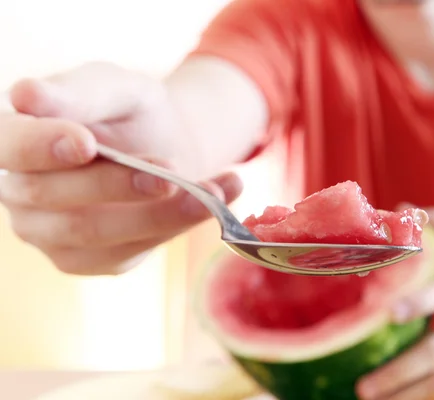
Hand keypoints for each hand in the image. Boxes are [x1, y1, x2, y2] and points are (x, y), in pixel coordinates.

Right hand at [0, 62, 242, 274]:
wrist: (165, 146)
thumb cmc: (130, 113)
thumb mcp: (117, 89)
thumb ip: (80, 93)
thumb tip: (25, 96)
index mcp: (15, 140)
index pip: (10, 146)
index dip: (42, 146)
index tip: (86, 143)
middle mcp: (21, 193)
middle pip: (52, 197)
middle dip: (118, 185)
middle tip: (172, 173)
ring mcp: (52, 233)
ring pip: (95, 235)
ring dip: (159, 215)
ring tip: (214, 192)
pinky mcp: (92, 258)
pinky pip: (130, 250)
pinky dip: (175, 227)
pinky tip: (213, 204)